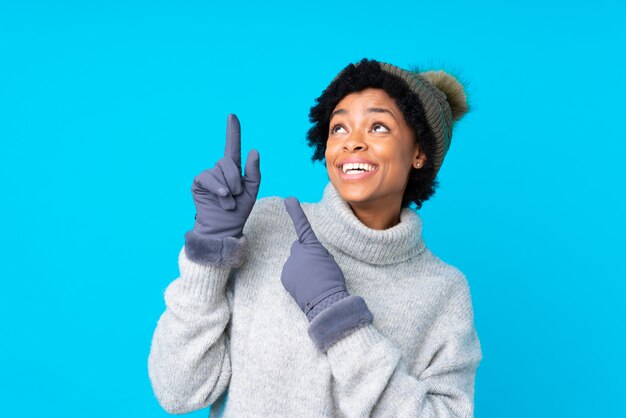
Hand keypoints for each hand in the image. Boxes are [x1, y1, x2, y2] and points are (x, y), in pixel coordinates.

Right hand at [191, 114, 260, 238]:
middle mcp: (220, 169)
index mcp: (233, 169)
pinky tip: (221, 198)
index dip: (233, 131)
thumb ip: (254, 172)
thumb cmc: (238, 211)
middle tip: (236, 196)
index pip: (233, 146)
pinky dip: (217, 189)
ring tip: (228, 203)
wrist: (224, 228)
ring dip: (228, 190)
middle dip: (235, 180)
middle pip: (228, 162)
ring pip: (218, 171)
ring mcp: (208, 175)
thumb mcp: (251, 192)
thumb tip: (254, 150)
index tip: (232, 115)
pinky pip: (207, 178)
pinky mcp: (198, 183)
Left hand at [281, 197, 347, 319]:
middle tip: (316, 270)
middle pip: (299, 249)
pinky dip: (296, 278)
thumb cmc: (332, 280)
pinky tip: (305, 286)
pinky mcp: (285, 276)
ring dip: (301, 268)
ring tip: (312, 280)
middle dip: (304, 255)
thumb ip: (315, 253)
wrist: (326, 301)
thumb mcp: (328, 260)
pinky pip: (290, 273)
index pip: (303, 225)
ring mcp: (290, 264)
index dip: (295, 212)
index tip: (289, 199)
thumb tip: (305, 256)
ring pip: (294, 262)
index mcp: (312, 246)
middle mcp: (298, 252)